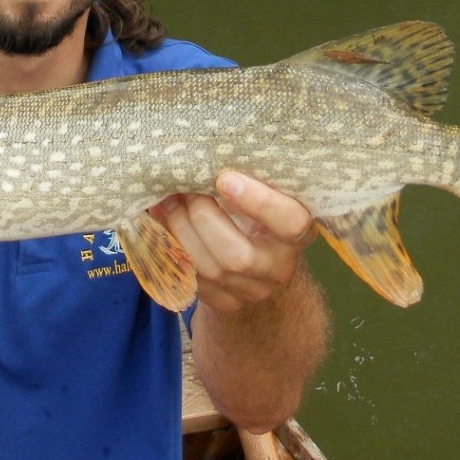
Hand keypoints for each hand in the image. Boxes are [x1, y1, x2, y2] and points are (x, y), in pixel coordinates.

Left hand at [149, 171, 315, 312]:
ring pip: (209, 270)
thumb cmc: (259, 214)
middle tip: (182, 189)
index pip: (291, 223)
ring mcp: (252, 291)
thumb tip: (201, 157)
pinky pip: (192, 279)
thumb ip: (247, 180)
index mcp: (297, 233)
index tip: (225, 179)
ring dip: (179, 231)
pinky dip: (172, 248)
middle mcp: (278, 268)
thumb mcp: (266, 195)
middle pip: (237, 256)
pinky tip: (162, 224)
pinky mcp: (226, 303)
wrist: (261, 263)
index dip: (259, 202)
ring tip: (167, 202)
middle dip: (201, 218)